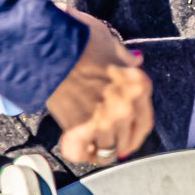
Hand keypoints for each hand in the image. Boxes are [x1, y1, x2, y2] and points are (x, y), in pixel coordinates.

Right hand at [43, 19, 151, 167]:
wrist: (49, 49)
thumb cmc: (80, 41)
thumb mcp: (113, 44)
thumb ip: (126, 58)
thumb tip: (136, 61)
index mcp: (139, 86)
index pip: (145, 123)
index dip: (135, 135)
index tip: (128, 141)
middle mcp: (127, 107)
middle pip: (126, 140)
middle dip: (117, 143)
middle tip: (106, 144)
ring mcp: (104, 121)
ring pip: (106, 150)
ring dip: (97, 148)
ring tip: (89, 145)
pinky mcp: (79, 130)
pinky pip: (80, 153)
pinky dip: (79, 153)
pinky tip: (78, 148)